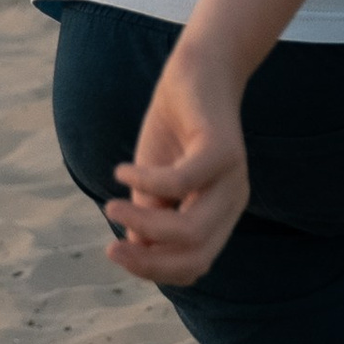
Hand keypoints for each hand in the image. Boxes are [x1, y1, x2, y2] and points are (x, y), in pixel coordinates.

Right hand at [105, 52, 249, 286]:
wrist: (197, 72)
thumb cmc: (173, 131)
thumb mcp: (153, 184)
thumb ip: (149, 217)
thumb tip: (137, 251)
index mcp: (219, 216)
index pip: (193, 265)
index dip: (154, 270)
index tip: (116, 252)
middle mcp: (232, 202)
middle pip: (196, 257)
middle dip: (149, 262)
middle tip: (110, 248)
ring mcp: (232, 178)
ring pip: (192, 230)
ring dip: (144, 224)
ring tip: (113, 205)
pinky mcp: (224, 149)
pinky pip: (182, 182)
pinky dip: (146, 182)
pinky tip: (124, 171)